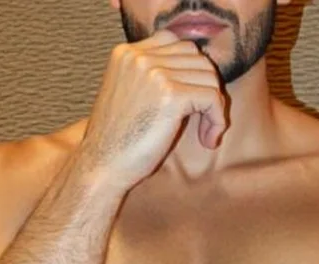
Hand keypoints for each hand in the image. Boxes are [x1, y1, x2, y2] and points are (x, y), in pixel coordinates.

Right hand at [79, 28, 227, 190]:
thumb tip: (197, 75)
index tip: (193, 101)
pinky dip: (217, 120)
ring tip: (206, 134)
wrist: (101, 166)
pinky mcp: (170, 95)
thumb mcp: (129, 95)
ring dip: (214, 109)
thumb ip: (151, 78)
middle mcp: (140, 56)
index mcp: (127, 53)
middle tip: (204, 122)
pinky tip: (208, 140)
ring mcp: (154, 73)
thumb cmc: (117, 142)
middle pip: (197, 59)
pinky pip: (212, 98)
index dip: (192, 71)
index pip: (177, 43)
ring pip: (209, 78)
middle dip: (207, 90)